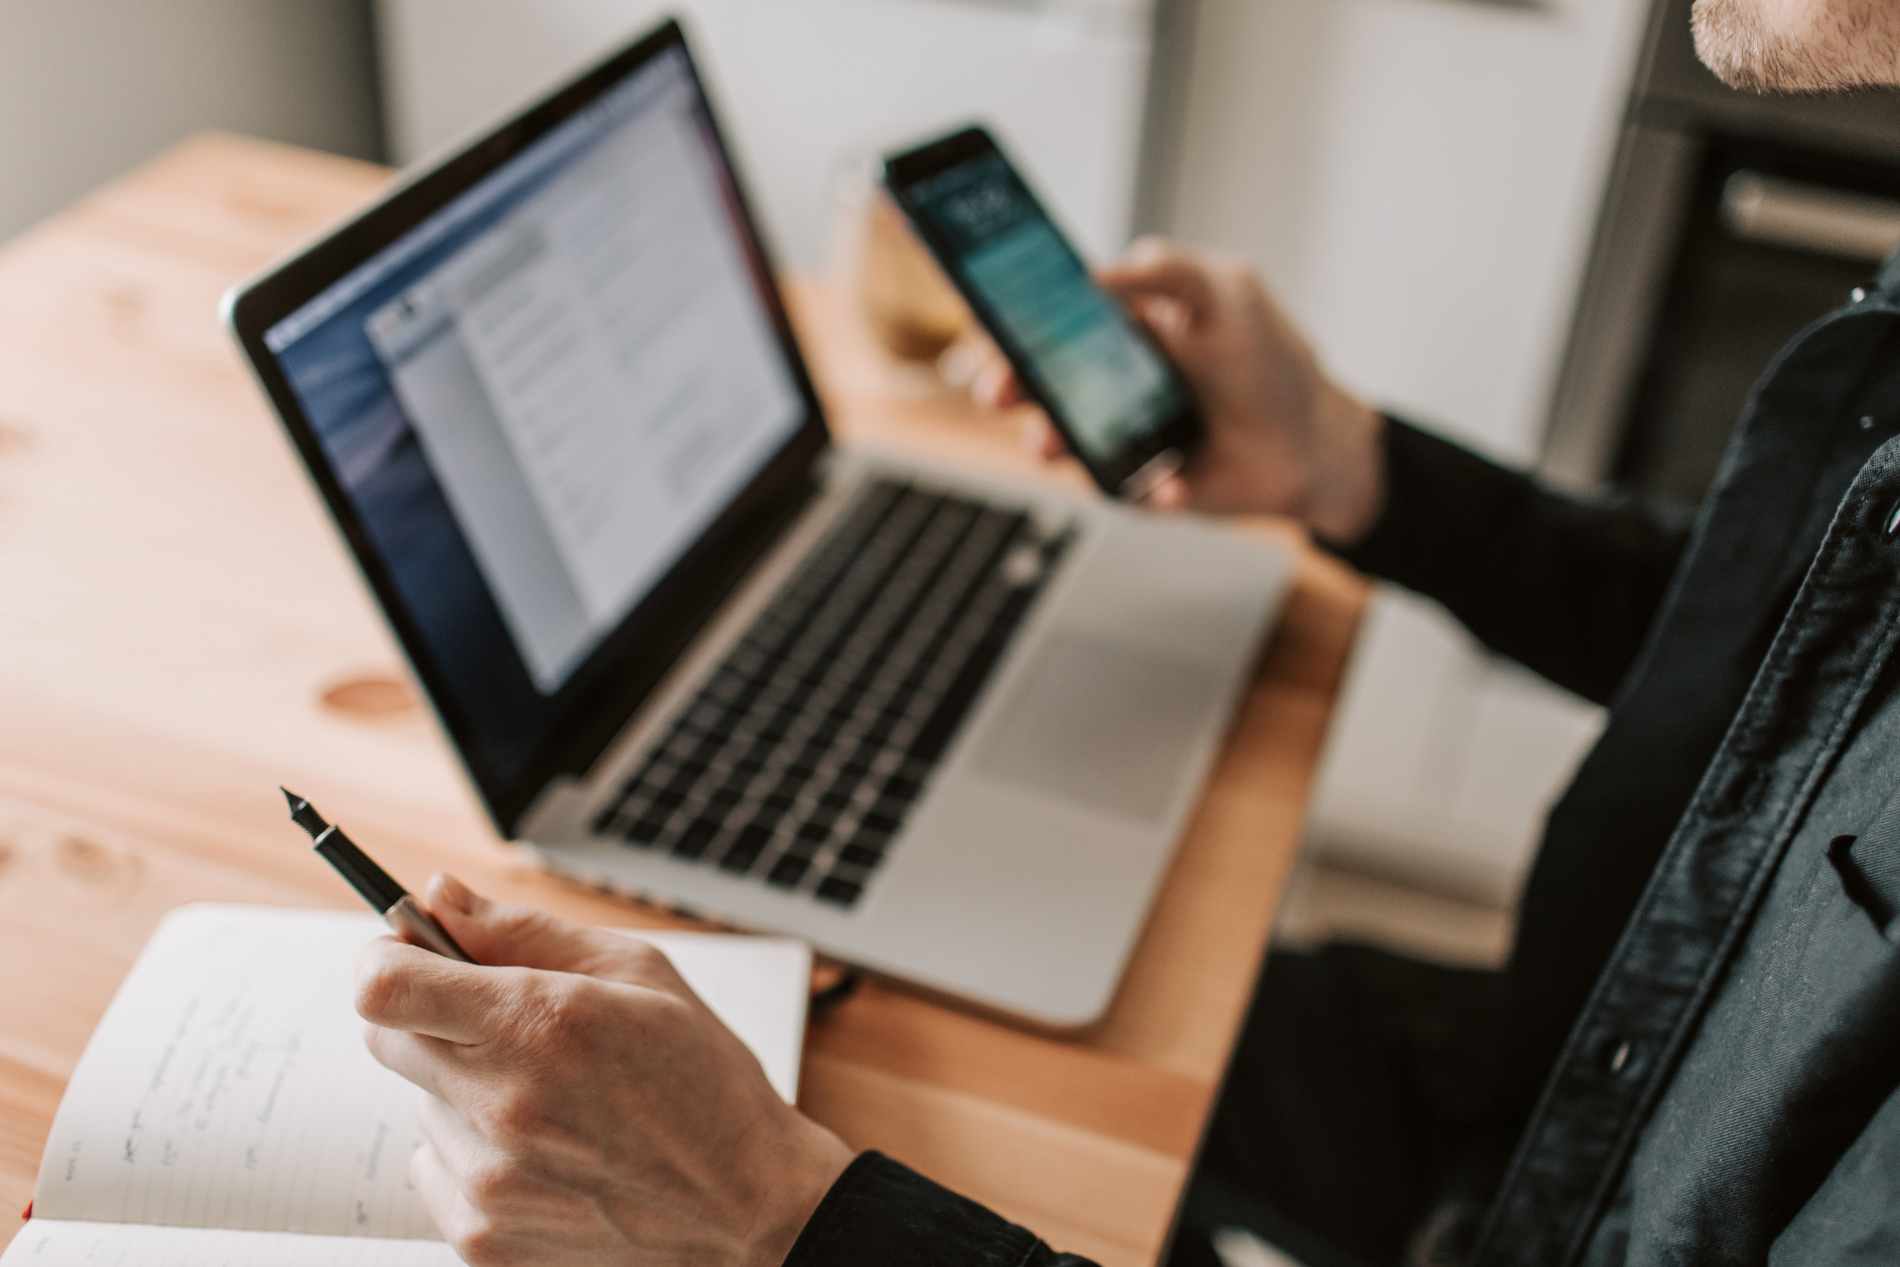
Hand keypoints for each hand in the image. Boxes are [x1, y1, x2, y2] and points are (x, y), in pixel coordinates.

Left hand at [355, 874, 854, 1266]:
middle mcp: (500, 1104)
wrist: (750, 1209)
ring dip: (468, 1090)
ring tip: (556, 1102)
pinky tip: (550, 1152)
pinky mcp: (483, 1237)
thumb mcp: (639, 973)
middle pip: (387, 1040)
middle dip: (431, 1017)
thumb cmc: (706, 1083)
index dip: (384, 957)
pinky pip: (437, 1169)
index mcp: (537, 1023)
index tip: (408, 952)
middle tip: (504, 1024)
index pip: (383, 985)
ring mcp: (486, 1180)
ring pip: (424, 1104)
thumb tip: (439, 897)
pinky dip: (478, 1153)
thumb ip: (523, 931)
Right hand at [979, 238, 1386, 543]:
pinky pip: (1116, 489)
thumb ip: (1166, 270)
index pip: (1051, 314)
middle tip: (999, 391)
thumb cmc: (1272, 362)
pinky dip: (1142, 489)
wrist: (1313, 446)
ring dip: (1049, 442)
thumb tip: (1094, 271)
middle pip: (1036, 379)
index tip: (986, 317)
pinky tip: (1172, 483)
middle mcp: (1110, 378)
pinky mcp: (1135, 483)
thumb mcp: (1228, 293)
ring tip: (1055, 447)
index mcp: (1122, 325)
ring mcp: (1117, 433)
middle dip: (1008, 383)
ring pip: (1059, 439)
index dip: (1011, 315)